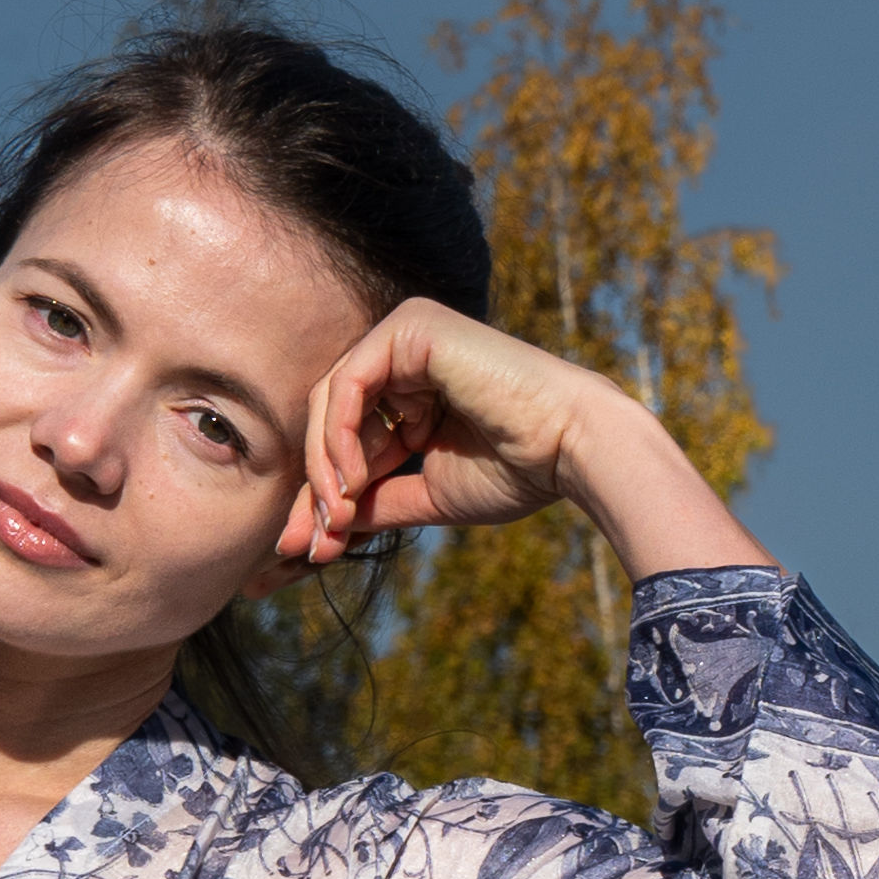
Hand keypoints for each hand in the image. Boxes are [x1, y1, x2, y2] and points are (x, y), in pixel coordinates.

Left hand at [285, 302, 776, 587]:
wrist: (570, 449)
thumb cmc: (515, 472)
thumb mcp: (425, 495)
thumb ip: (370, 505)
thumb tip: (308, 539)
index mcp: (410, 387)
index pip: (346, 436)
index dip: (324, 495)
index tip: (312, 550)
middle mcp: (402, 352)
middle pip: (329, 417)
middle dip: (315, 486)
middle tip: (309, 543)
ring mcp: (405, 333)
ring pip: (330, 401)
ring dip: (324, 468)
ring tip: (338, 517)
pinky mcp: (409, 328)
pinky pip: (348, 385)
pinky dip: (340, 438)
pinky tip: (353, 480)